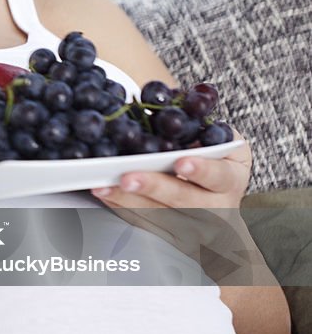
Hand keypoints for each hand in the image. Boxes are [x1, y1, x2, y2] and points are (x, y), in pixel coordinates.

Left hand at [89, 135, 273, 284]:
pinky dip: (123, 209)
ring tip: (103, 185)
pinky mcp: (173, 239)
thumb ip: (199, 123)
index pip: (218, 176)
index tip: (181, 161)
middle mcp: (216, 208)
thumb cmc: (217, 165)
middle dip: (153, 186)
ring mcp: (194, 228)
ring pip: (159, 216)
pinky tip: (105, 195)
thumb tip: (166, 94)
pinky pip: (145, 226)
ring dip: (128, 200)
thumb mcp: (221, 141)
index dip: (201, 169)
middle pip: (183, 199)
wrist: (223, 214)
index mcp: (230, 179)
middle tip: (127, 177)